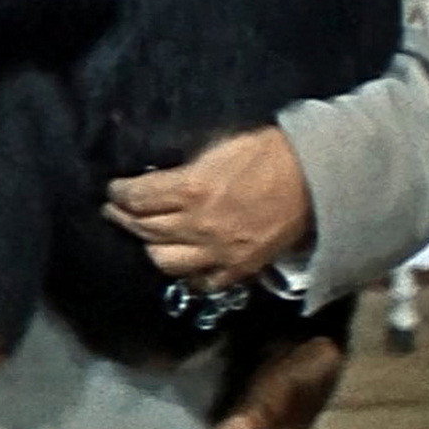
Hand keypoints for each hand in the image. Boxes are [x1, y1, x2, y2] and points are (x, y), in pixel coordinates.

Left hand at [102, 126, 312, 290]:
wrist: (316, 181)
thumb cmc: (266, 154)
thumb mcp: (216, 146)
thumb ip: (183, 167)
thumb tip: (154, 175)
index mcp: (191, 189)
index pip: (136, 197)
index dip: (118, 193)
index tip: (113, 190)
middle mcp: (198, 225)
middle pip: (143, 229)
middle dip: (123, 218)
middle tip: (116, 211)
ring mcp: (218, 252)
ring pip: (163, 261)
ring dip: (148, 246)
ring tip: (144, 234)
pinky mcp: (238, 269)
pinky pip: (200, 281)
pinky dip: (186, 273)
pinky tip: (180, 259)